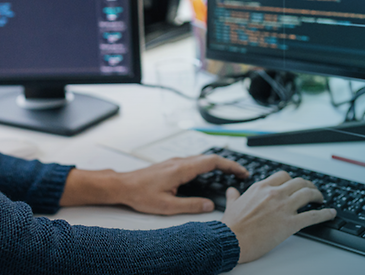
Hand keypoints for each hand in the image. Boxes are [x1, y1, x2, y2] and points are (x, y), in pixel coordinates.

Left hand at [115, 154, 248, 214]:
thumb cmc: (140, 194)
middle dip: (228, 165)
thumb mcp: (167, 206)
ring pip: (202, 159)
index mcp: (181, 169)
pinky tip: (208, 176)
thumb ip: (190, 205)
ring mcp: (175, 162)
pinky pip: (194, 162)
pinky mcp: (171, 165)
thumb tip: (209, 206)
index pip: (212, 161)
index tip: (242, 172)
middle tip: (241, 175)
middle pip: (210, 158)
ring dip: (218, 165)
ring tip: (229, 175)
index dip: (230, 165)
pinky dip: (207, 167)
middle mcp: (179, 162)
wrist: (122, 186)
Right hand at [220, 171, 335, 263]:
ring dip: (318, 195)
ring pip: (308, 194)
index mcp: (261, 187)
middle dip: (308, 185)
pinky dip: (325, 214)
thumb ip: (233, 196)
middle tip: (312, 191)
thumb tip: (231, 191)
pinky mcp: (290, 223)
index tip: (296, 185)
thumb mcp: (231, 205)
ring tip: (321, 199)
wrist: (232, 239)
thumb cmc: (232, 225)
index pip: (283, 176)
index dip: (292, 180)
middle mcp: (275, 193)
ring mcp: (284, 207)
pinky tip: (330, 213)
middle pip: (299, 182)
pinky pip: (313, 215)